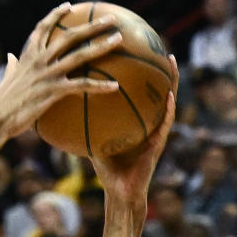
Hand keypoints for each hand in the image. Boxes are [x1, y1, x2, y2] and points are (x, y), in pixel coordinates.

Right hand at [0, 3, 122, 138]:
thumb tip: (10, 55)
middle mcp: (40, 60)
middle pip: (69, 36)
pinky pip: (82, 85)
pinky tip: (115, 87)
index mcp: (28, 55)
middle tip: (110, 19)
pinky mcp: (54, 90)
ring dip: (101, 46)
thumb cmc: (2, 103)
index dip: (56, 15)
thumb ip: (12, 65)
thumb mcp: (6, 79)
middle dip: (91, 25)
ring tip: (118, 39)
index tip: (69, 5)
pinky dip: (100, 85)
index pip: (43, 28)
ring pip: (80, 55)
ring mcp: (48, 74)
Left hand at [91, 56, 178, 204]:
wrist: (120, 192)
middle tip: (157, 44)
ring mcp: (157, 131)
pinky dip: (169, 110)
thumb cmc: (107, 169)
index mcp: (136, 120)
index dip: (140, 70)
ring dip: (171, 81)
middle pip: (156, 88)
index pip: (140, 90)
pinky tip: (169, 96)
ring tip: (169, 61)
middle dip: (159, 67)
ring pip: (167, 101)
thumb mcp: (93, 140)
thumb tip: (66, 106)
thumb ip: (85, 124)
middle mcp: (149, 121)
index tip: (136, 48)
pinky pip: (165, 123)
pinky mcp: (159, 144)